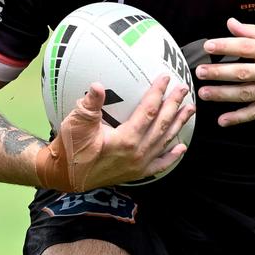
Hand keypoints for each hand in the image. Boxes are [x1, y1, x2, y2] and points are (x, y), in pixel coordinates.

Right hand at [55, 75, 194, 190]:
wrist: (65, 176)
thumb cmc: (70, 148)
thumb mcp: (76, 123)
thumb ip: (90, 104)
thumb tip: (98, 85)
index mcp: (126, 140)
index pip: (148, 111)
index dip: (158, 93)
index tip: (166, 78)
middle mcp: (137, 153)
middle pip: (162, 124)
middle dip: (174, 105)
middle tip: (183, 88)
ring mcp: (139, 166)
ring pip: (164, 142)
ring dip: (178, 125)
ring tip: (189, 110)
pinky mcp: (136, 174)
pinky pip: (159, 165)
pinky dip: (171, 156)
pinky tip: (181, 147)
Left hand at [194, 18, 254, 126]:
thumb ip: (253, 31)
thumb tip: (230, 23)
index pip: (246, 46)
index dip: (226, 46)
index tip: (208, 46)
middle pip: (243, 72)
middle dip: (219, 72)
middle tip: (199, 72)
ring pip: (246, 94)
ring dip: (223, 95)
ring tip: (204, 93)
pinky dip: (239, 118)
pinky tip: (223, 120)